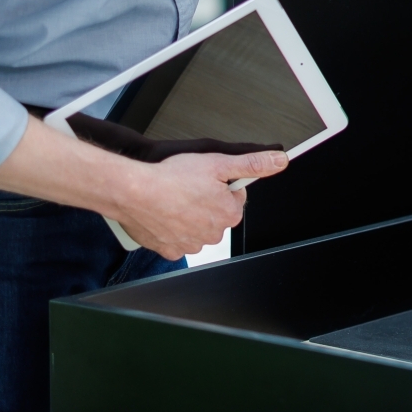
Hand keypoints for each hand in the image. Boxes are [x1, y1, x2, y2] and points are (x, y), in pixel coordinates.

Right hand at [109, 149, 286, 259]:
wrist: (133, 192)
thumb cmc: (170, 178)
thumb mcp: (218, 163)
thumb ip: (252, 164)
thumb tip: (279, 162)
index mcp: (229, 213)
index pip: (235, 198)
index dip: (221, 185)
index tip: (206, 179)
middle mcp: (213, 233)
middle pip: (216, 214)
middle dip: (206, 201)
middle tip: (188, 187)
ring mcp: (191, 244)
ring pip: (196, 227)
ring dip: (189, 215)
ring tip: (174, 198)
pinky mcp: (170, 250)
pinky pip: (176, 239)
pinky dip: (172, 228)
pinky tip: (165, 213)